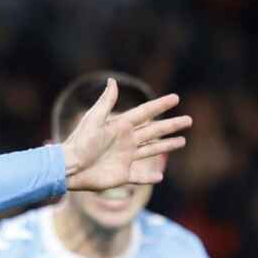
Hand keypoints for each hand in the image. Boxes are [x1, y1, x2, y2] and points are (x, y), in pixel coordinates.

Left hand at [62, 78, 191, 190]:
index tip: (175, 98)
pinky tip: (160, 175)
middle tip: (189, 120)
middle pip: (154, 131)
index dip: (160, 105)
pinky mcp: (122, 175)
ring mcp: (125, 158)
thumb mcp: (93, 120)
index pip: (145, 113)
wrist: (68, 168)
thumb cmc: (79, 143)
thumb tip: (112, 81)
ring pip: (151, 150)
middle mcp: (125, 141)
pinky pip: (139, 176)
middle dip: (171, 125)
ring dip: (167, 146)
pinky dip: (149, 177)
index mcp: (120, 126)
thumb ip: (105, 102)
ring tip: (182, 141)